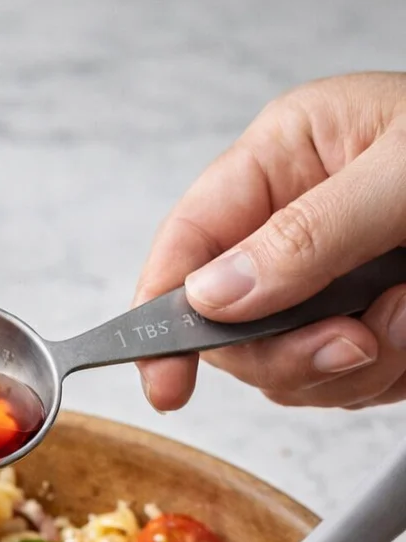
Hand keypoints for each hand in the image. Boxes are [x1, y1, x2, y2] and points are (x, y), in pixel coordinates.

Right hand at [135, 72, 405, 411]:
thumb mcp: (400, 177)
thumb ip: (303, 238)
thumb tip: (213, 297)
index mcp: (286, 158)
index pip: (188, 244)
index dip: (159, 318)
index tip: (166, 384)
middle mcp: (294, 223)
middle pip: (235, 330)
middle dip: (294, 352)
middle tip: (357, 342)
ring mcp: (330, 280)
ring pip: (292, 367)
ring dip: (356, 364)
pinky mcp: (367, 322)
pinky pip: (345, 382)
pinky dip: (387, 371)